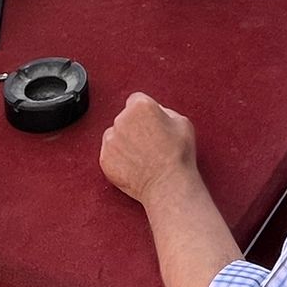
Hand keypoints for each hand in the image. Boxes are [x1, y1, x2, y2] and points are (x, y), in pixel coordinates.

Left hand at [99, 93, 198, 207]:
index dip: (146, 112)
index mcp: (140, 106)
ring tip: (143, 156)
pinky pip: (110, 154)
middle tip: (150, 143)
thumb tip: (156, 113)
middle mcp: (121, 120)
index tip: (151, 123)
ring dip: (124, 142)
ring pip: (115, 135)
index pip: (136, 100)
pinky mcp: (104, 159)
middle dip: (134, 127)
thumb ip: (164, 111)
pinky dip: (119, 159)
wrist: (168, 185)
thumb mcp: (182, 122)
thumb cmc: (178, 155)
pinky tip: (135, 166)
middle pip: (125, 118)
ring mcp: (110, 140)